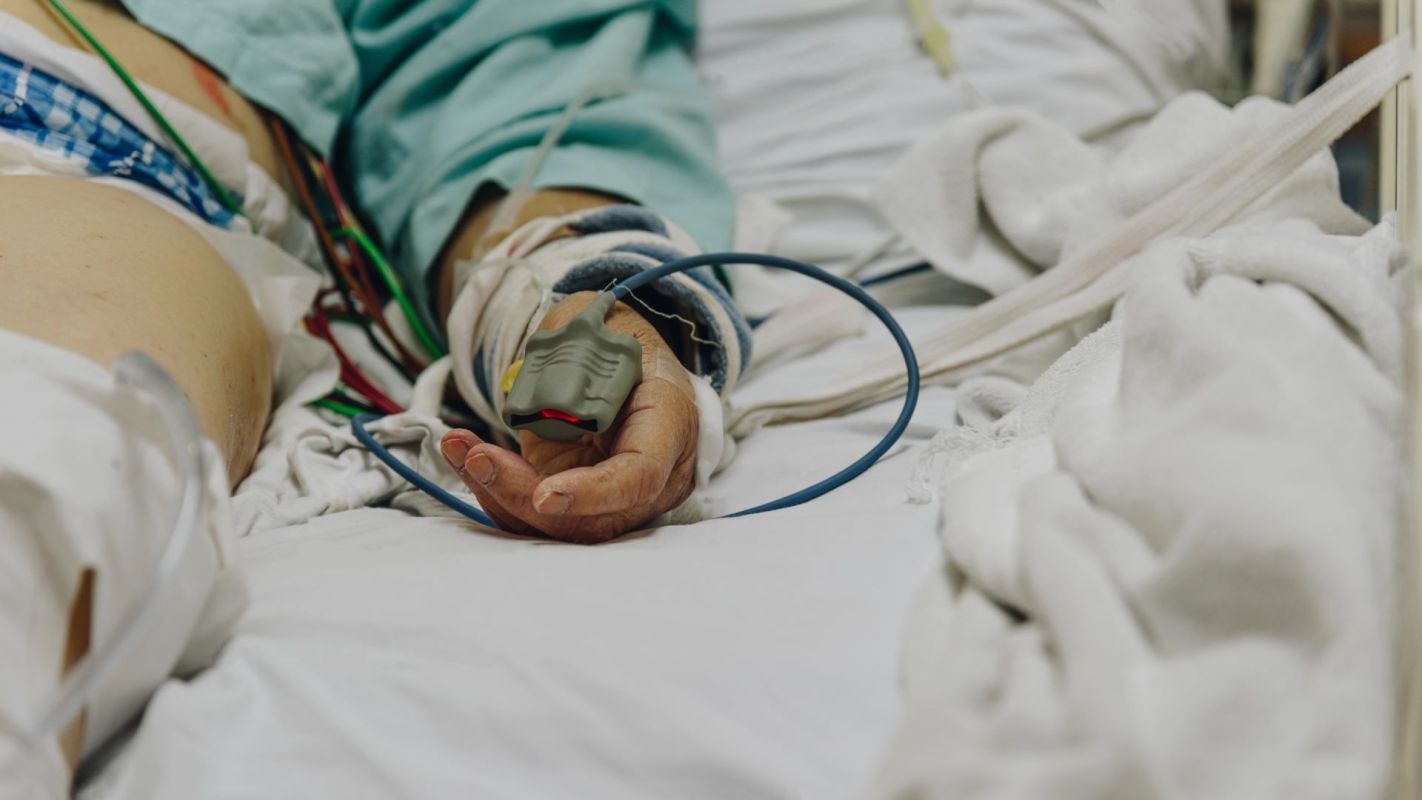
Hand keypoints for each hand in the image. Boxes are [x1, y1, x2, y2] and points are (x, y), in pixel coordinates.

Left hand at [440, 292, 698, 542]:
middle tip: (475, 456)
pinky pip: (532, 512)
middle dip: (522, 494)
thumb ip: (582, 361)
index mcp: (670, 426)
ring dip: (496, 492)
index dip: (594, 494)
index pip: (641, 477)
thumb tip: (548, 400)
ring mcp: (611, 497)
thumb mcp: (610, 332)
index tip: (544, 494)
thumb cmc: (624, 343)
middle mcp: (650, 478)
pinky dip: (492, 489)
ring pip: (555, 524)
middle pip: (591, 518)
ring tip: (458, 446)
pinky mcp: (573, 500)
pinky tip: (464, 453)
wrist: (626, 362)